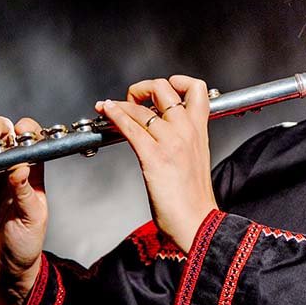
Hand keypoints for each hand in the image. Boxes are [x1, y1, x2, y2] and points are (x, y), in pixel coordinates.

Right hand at [0, 116, 47, 304]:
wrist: (3, 268)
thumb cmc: (25, 242)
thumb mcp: (32, 219)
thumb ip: (25, 194)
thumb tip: (20, 169)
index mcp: (29, 172)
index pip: (29, 141)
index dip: (25, 131)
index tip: (19, 133)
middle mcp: (6, 169)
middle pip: (1, 136)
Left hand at [95, 75, 217, 252]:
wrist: (198, 223)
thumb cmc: (193, 199)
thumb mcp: (195, 159)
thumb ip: (185, 141)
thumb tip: (164, 133)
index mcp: (199, 130)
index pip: (196, 89)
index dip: (179, 82)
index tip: (164, 90)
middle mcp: (186, 130)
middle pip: (163, 88)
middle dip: (142, 89)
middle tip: (132, 100)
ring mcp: (170, 142)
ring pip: (140, 108)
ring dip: (120, 104)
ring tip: (108, 107)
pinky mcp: (153, 156)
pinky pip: (130, 127)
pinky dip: (114, 115)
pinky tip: (106, 113)